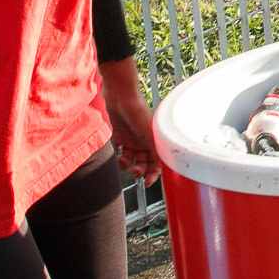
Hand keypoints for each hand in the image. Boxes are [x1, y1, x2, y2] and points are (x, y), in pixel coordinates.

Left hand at [101, 57, 160, 183]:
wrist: (120, 95)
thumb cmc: (137, 110)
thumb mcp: (149, 132)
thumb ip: (154, 150)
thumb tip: (161, 168)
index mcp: (154, 140)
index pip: (157, 162)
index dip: (154, 174)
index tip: (149, 183)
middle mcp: (143, 141)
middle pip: (143, 163)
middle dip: (139, 170)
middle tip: (135, 171)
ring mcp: (131, 139)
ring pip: (130, 160)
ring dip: (127, 164)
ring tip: (122, 160)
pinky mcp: (119, 136)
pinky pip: (119, 151)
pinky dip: (118, 155)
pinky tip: (118, 152)